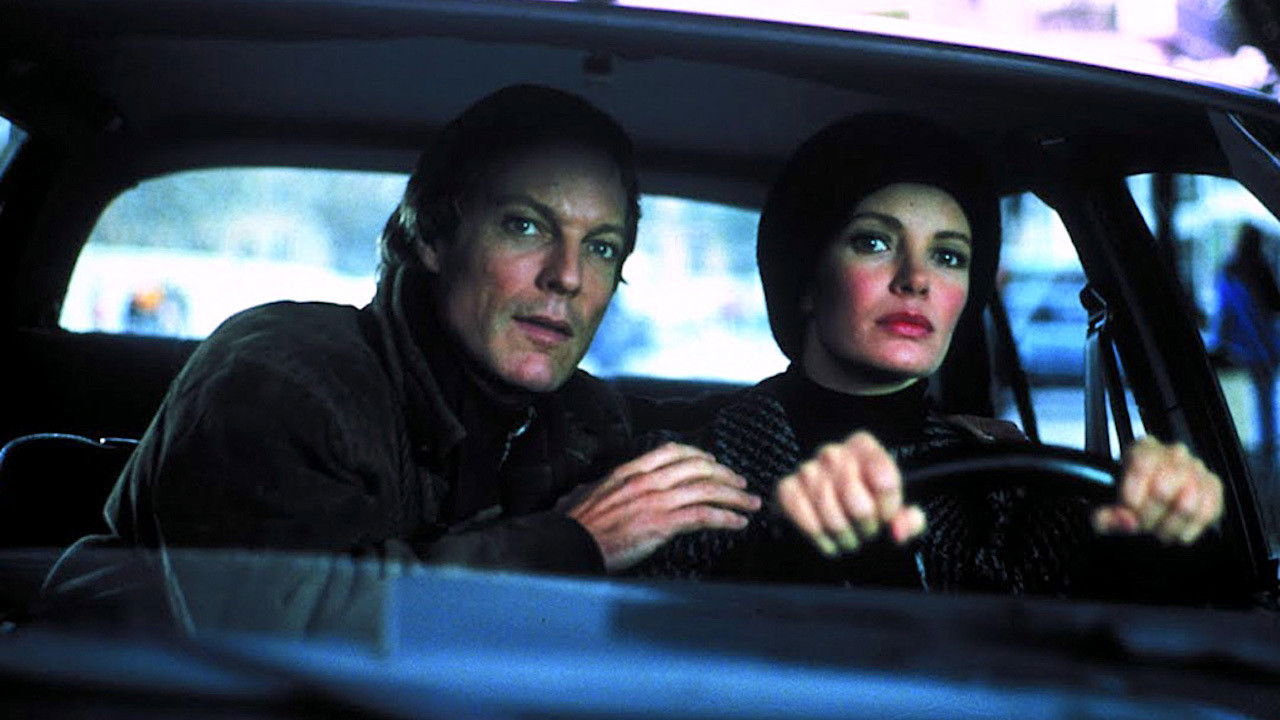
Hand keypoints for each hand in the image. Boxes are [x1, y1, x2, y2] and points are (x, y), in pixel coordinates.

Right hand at [563, 442, 761, 571]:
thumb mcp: (588, 495)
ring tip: (750, 503)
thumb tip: (600, 490)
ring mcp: (656, 501)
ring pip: (707, 489)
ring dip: (735, 496)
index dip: (698, 454)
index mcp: (629, 472)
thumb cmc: (575, 527)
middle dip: (725, 474)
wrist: (568, 545)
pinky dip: (726, 517)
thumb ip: (604, 489)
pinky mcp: (662, 524)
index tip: (712, 461)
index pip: (671, 451)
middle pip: (697, 467)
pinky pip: (703, 516)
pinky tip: (738, 522)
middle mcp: (646, 481)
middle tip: (741, 483)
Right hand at [775, 430, 925, 557]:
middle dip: (866, 528)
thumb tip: (897, 532)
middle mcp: (833, 453)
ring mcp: (807, 470)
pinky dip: (822, 539)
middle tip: (866, 533)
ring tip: (848, 538)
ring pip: (832, 517)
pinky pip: (808, 522)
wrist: (829, 508)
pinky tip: (828, 539)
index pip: (884, 480)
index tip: (885, 516)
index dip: (887, 508)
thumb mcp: (894, 511)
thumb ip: (909, 520)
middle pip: (858, 504)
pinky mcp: (787, 490)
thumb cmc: (866, 505)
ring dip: (844, 537)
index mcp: (863, 447)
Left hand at [1092, 436, 1222, 543]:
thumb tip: (1127, 520)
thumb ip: (1105, 517)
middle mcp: (1172, 453)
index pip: (1141, 464)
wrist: (1153, 510)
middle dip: (1149, 516)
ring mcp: (1196, 468)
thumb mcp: (1105, 511)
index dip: (1133, 494)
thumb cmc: (1129, 504)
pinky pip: (1206, 513)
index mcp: (1143, 449)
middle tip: (1142, 524)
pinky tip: (1175, 529)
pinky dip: (1188, 529)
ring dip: (1168, 526)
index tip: (1129, 510)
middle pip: (1163, 488)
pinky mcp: (1213, 488)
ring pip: (1186, 505)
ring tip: (1158, 528)